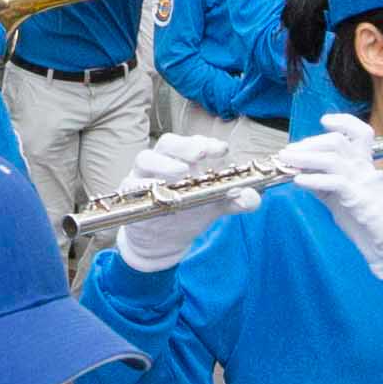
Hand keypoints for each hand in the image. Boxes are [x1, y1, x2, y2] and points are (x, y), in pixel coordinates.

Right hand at [108, 133, 258, 271]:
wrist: (162, 241)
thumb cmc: (188, 212)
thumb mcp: (214, 205)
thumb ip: (235, 200)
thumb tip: (252, 198)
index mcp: (183, 159)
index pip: (193, 143)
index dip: (206, 142)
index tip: (222, 150)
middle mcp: (162, 163)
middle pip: (167, 143)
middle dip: (184, 145)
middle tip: (201, 154)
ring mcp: (143, 177)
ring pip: (145, 158)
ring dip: (163, 163)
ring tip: (181, 171)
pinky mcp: (129, 196)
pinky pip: (129, 185)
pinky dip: (141, 185)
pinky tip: (155, 190)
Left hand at [281, 114, 382, 278]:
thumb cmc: (365, 216)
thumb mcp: (340, 195)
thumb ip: (323, 182)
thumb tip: (300, 173)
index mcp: (363, 163)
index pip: (360, 132)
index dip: (343, 122)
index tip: (324, 120)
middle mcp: (364, 167)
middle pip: (337, 142)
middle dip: (309, 143)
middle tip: (288, 152)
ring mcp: (362, 181)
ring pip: (333, 158)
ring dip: (305, 158)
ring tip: (287, 161)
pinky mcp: (358, 197)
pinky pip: (335, 182)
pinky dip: (313, 179)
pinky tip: (298, 181)